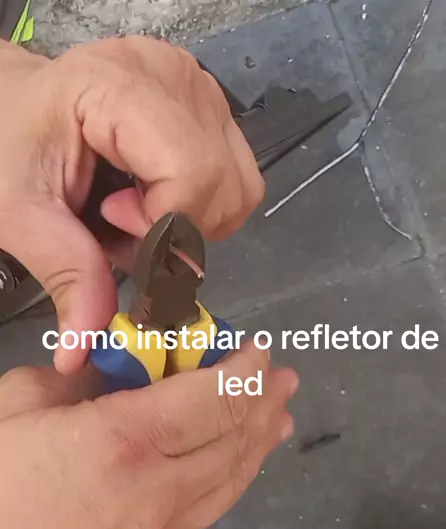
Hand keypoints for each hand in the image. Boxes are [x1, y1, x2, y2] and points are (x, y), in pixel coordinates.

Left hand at [0, 38, 263, 373]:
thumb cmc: (8, 144)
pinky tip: (156, 198)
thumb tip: (83, 351)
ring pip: (241, 188)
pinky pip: (238, 178)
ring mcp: (199, 90)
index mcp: (121, 87)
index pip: (192, 172)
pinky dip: (203, 208)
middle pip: (225, 187)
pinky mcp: (210, 107)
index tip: (114, 225)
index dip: (165, 224)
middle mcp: (176, 79)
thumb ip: (67, 276)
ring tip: (136, 211)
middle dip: (178, 231)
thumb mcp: (22, 213)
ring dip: (194, 224)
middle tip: (119, 224)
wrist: (13, 106)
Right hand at [0, 345, 296, 528]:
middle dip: (264, 403)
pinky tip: (235, 467)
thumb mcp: (21, 404)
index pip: (213, 398)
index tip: (260, 352)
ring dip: (259, 444)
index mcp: (126, 440)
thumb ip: (82, 378)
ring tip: (279, 420)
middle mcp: (159, 490)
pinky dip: (231, 480)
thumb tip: (122, 370)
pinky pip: (206, 512)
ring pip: (231, 482)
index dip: (245, 370)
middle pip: (233, 440)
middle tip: (285, 380)